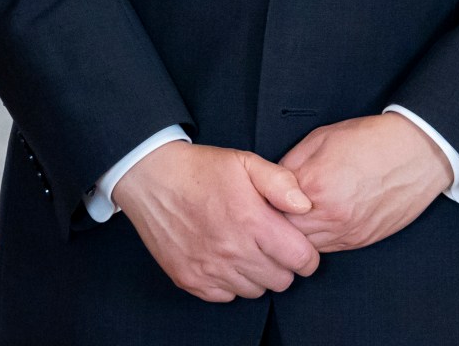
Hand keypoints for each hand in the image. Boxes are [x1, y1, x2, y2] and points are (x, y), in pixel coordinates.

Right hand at [109, 140, 321, 301]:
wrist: (151, 178)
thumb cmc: (200, 169)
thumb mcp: (245, 162)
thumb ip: (281, 182)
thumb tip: (305, 206)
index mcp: (252, 221)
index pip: (300, 259)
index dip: (306, 255)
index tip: (299, 247)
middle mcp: (232, 250)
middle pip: (280, 281)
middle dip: (283, 265)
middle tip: (272, 246)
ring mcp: (209, 269)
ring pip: (254, 291)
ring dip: (257, 275)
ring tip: (247, 250)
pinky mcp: (190, 279)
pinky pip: (225, 296)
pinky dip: (230, 283)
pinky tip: (225, 259)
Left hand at [277, 113, 454, 253]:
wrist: (417, 153)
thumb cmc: (371, 140)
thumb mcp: (322, 137)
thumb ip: (291, 163)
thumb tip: (272, 182)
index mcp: (315, 183)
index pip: (270, 205)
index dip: (262, 201)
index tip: (258, 196)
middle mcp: (329, 213)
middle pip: (283, 231)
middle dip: (275, 221)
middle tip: (270, 211)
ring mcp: (346, 231)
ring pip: (303, 246)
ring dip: (294, 235)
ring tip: (292, 219)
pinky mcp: (360, 240)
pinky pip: (326, 250)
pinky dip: (316, 240)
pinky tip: (315, 224)